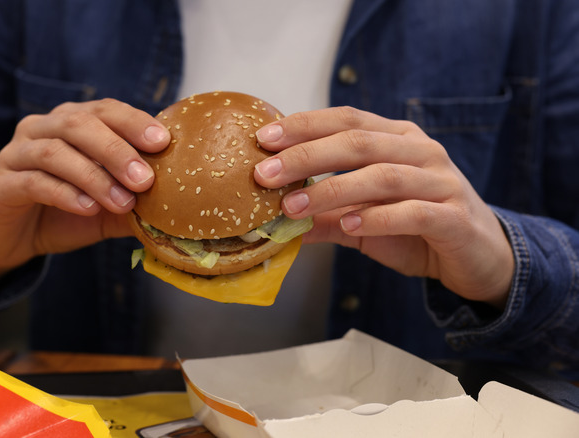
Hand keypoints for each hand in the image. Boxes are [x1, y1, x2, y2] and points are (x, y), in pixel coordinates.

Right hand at [0, 98, 169, 284]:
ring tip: (122, 202)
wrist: (14, 241)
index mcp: (69, 123)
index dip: (133, 121)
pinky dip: (65, 194)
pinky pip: (33, 182)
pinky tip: (89, 208)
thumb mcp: (108, 208)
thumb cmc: (65, 214)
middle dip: (116, 150)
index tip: (163, 141)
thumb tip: (180, 208)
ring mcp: (15, 154)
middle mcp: (40, 129)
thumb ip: (137, 202)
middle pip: (78, 125)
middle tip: (145, 178)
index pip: (104, 110)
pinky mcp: (1, 186)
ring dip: (94, 176)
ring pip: (54, 152)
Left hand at [253, 106, 513, 307]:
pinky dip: (377, 218)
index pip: (346, 119)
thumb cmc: (416, 229)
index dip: (304, 125)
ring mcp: (441, 182)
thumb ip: (323, 216)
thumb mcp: (361, 221)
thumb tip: (272, 223)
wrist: (479, 257)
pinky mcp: (455, 217)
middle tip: (265, 174)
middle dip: (306, 155)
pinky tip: (348, 226)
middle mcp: (421, 151)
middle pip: (358, 142)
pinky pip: (413, 212)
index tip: (263, 139)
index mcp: (397, 139)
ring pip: (382, 176)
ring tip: (293, 207)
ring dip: (332, 191)